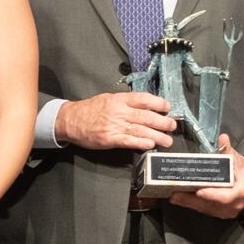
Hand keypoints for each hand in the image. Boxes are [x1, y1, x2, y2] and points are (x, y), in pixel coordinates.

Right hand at [57, 89, 176, 151]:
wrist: (70, 120)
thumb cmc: (89, 110)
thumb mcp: (108, 99)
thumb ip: (125, 102)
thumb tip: (145, 105)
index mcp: (119, 99)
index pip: (143, 99)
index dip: (157, 102)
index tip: (168, 107)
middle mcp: (119, 111)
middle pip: (145, 115)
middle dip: (162, 121)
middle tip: (173, 125)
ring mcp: (114, 125)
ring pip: (140, 129)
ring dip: (157, 135)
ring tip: (167, 140)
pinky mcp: (110, 139)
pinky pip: (128, 140)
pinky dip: (140, 142)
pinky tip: (150, 144)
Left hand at [177, 136, 243, 220]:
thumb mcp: (239, 160)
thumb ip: (229, 151)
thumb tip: (222, 138)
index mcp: (241, 192)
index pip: (225, 196)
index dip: (212, 195)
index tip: (199, 191)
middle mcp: (233, 205)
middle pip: (210, 204)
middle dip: (191, 200)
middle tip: (175, 193)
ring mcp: (226, 212)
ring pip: (205, 209)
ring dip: (188, 203)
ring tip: (173, 195)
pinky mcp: (219, 213)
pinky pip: (204, 210)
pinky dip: (192, 204)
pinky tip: (180, 198)